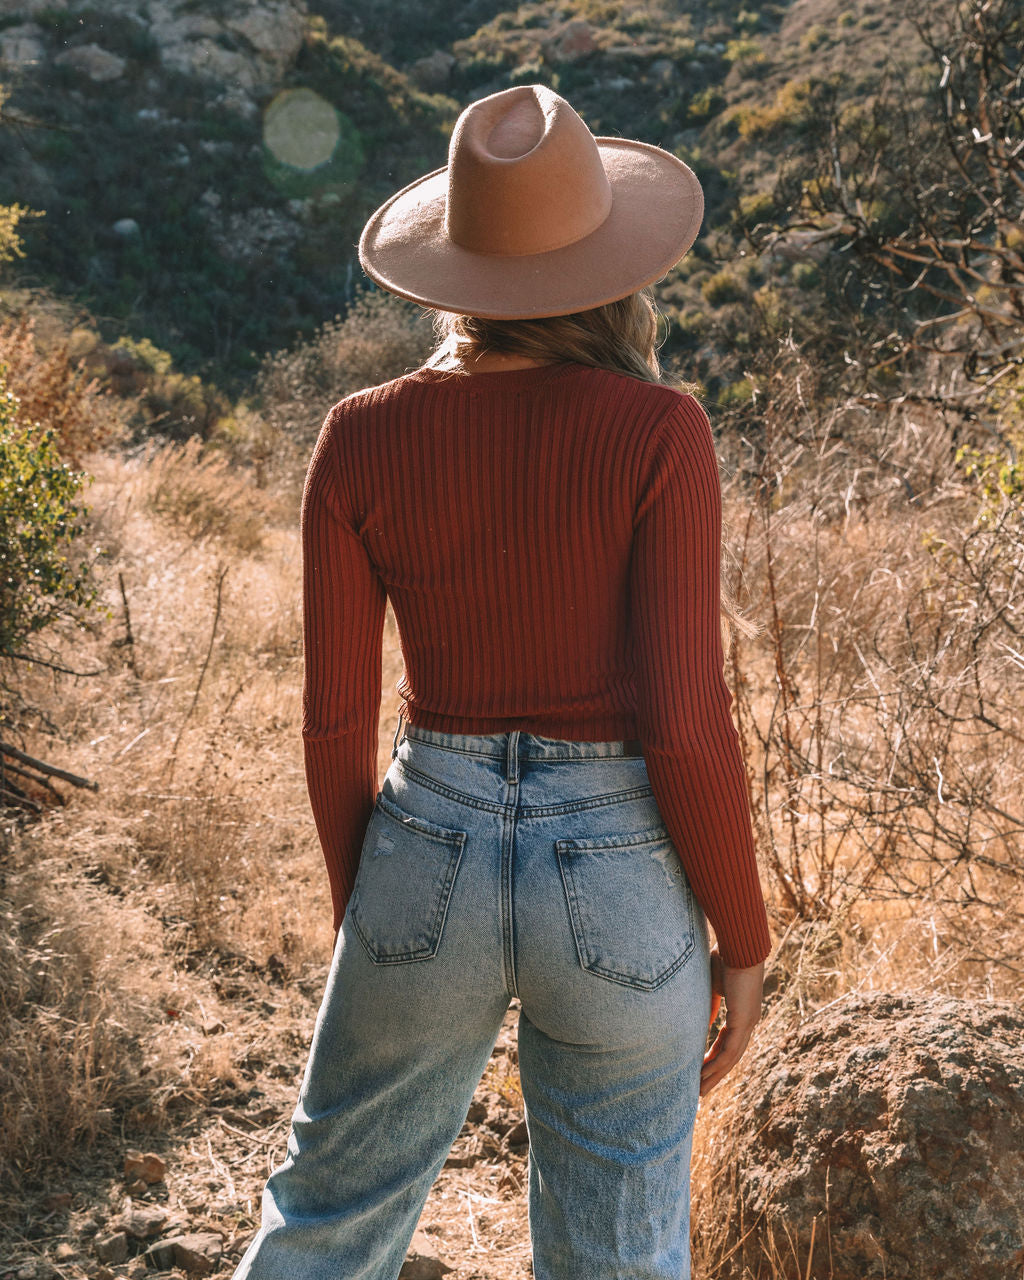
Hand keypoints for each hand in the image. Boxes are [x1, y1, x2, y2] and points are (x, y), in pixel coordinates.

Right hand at [700, 947, 763, 1096]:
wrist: (739, 946)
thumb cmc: (724, 957)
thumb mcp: (712, 986)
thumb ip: (709, 1005)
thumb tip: (702, 1022)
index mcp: (742, 1013)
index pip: (727, 1043)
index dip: (714, 1057)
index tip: (700, 1069)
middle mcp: (748, 1022)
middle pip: (730, 1056)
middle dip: (715, 1075)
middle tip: (700, 1090)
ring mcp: (748, 1023)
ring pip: (730, 1058)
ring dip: (714, 1075)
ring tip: (699, 1090)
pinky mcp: (744, 1021)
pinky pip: (729, 1050)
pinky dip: (717, 1065)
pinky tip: (704, 1075)